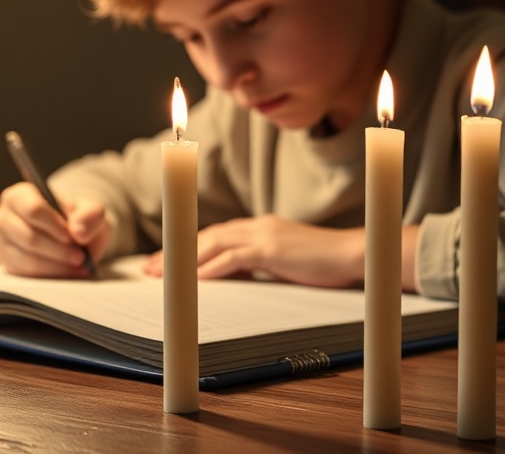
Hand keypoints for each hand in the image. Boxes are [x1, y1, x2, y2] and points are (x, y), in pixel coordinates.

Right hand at [0, 182, 109, 277]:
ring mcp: (2, 242)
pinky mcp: (7, 264)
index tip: (72, 237)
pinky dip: (50, 276)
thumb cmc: (77, 219)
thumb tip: (78, 231)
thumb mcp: (91, 211)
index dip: (54, 225)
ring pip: (27, 259)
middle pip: (29, 237)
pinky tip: (67, 272)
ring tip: (78, 265)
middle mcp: (4, 217)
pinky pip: (27, 275)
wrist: (72, 238)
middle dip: (58, 250)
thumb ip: (90, 215)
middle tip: (81, 257)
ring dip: (56, 266)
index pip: (32, 209)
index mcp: (20, 195)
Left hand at [143, 215, 365, 287]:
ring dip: (184, 260)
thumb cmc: (325, 262)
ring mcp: (263, 235)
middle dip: (176, 252)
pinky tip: (194, 279)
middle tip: (150, 268)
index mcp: (260, 227)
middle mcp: (257, 225)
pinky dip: (210, 268)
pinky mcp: (271, 249)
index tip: (167, 260)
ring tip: (162, 274)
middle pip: (206, 236)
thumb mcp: (287, 261)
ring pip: (213, 244)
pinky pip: (232, 259)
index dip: (188, 246)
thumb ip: (262, 263)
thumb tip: (239, 275)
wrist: (354, 254)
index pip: (215, 234)